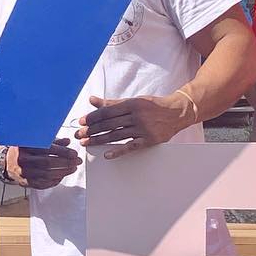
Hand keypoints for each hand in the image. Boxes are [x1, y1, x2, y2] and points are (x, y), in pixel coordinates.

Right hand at [5, 139, 81, 189]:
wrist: (6, 164)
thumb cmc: (23, 151)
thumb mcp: (35, 141)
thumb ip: (52, 142)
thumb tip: (67, 141)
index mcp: (25, 147)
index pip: (46, 149)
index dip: (62, 152)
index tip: (74, 153)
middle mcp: (23, 160)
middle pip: (47, 163)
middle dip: (65, 163)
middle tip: (76, 161)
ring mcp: (24, 173)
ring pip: (46, 175)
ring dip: (63, 172)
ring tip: (72, 168)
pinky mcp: (26, 183)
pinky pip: (43, 184)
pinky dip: (54, 181)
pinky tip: (62, 176)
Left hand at [75, 93, 192, 159]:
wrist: (176, 112)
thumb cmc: (152, 106)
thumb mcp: (132, 101)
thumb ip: (111, 103)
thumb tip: (92, 100)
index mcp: (131, 104)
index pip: (107, 112)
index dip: (93, 117)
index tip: (81, 122)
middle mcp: (136, 116)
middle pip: (109, 124)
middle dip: (91, 130)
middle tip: (78, 135)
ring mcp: (143, 129)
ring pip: (117, 136)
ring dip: (99, 140)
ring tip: (86, 143)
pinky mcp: (149, 140)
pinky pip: (131, 147)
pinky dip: (118, 151)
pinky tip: (107, 155)